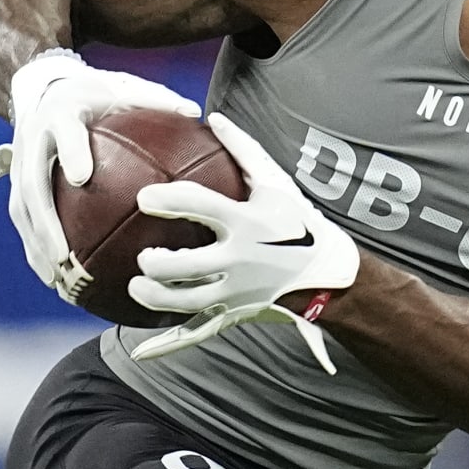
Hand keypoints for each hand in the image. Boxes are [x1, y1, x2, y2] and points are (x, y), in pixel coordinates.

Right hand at [0, 49, 200, 287]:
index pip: (64, 132)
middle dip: (44, 221)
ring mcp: (21, 163)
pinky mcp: (17, 182)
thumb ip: (157, 100)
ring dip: (35, 245)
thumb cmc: (97, 93)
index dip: (71, 152)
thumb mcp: (125, 88)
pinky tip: (55, 277)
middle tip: (64, 254)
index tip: (82, 177)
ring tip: (56, 278)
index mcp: (62, 113)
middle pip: (31, 183)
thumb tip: (196, 112)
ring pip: (21, 209)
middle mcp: (33, 139)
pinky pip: (23, 219)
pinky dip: (35, 249)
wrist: (48, 88)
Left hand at [127, 113, 359, 371]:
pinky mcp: (234, 314)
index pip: (199, 207)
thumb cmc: (299, 221)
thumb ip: (243, 149)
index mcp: (247, 222)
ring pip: (184, 301)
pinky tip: (139, 351)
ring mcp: (236, 292)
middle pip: (185, 265)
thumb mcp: (276, 182)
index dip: (168, 200)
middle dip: (156, 262)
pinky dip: (168, 345)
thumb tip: (213, 116)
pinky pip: (197, 333)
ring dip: (154, 296)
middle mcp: (240, 259)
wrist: (330, 274)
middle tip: (144, 255)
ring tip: (137, 286)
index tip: (144, 198)